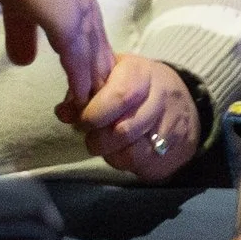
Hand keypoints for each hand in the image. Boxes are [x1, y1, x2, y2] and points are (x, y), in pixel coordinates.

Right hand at [0, 0, 114, 111]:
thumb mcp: (19, 7)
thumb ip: (22, 36)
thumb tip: (23, 63)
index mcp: (81, 13)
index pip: (93, 54)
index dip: (91, 77)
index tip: (84, 100)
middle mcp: (90, 22)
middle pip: (103, 68)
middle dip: (99, 95)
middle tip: (94, 121)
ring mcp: (83, 27)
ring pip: (97, 73)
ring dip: (93, 99)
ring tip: (90, 123)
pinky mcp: (71, 32)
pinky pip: (81, 70)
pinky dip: (82, 91)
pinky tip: (80, 107)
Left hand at [75, 55, 199, 179]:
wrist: (178, 101)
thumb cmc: (132, 85)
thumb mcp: (109, 76)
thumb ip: (84, 92)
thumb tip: (62, 113)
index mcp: (141, 73)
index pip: (120, 96)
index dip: (95, 114)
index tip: (82, 121)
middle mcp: (162, 98)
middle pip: (125, 130)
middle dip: (98, 139)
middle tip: (90, 136)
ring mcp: (173, 126)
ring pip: (134, 153)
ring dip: (110, 154)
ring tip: (105, 145)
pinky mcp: (178, 151)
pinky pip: (145, 166)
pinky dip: (126, 163)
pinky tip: (121, 152)